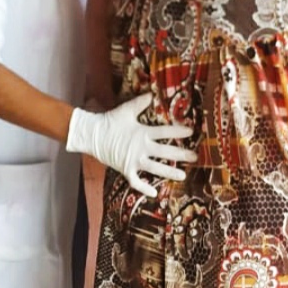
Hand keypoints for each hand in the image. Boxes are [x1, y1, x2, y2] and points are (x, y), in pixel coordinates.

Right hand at [66, 94, 195, 197]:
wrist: (92, 135)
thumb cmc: (109, 121)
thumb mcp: (126, 110)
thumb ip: (141, 103)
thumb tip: (152, 93)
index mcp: (142, 132)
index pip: (165, 131)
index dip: (179, 131)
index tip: (191, 132)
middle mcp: (141, 148)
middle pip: (165, 152)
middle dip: (181, 154)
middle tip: (195, 157)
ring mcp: (133, 160)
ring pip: (155, 169)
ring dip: (170, 172)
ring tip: (183, 175)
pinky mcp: (125, 170)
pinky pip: (136, 182)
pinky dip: (144, 188)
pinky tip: (155, 193)